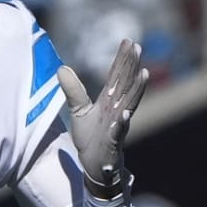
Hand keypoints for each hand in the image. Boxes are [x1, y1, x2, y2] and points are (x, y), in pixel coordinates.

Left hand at [57, 39, 148, 196]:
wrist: (95, 165)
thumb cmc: (91, 137)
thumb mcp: (79, 111)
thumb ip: (73, 90)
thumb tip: (62, 67)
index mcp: (109, 101)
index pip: (116, 76)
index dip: (122, 59)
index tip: (128, 40)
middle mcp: (117, 110)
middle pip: (125, 84)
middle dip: (132, 66)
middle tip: (138, 47)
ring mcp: (118, 125)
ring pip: (129, 104)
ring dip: (137, 90)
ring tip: (144, 73)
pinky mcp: (113, 143)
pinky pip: (119, 132)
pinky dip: (122, 124)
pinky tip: (126, 115)